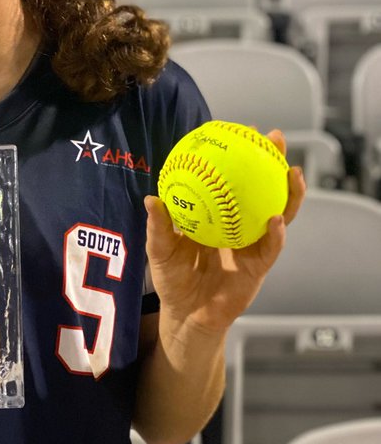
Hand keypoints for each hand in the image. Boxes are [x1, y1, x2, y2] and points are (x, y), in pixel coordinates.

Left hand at [144, 130, 306, 334]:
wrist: (185, 314)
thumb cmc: (173, 278)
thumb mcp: (161, 250)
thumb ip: (159, 226)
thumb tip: (151, 199)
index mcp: (217, 214)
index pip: (232, 179)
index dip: (239, 155)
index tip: (241, 129)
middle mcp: (240, 223)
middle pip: (263, 188)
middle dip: (273, 162)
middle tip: (276, 139)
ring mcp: (253, 243)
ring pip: (279, 213)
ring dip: (289, 193)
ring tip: (291, 173)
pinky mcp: (260, 266)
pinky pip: (271, 247)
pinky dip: (276, 233)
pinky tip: (275, 219)